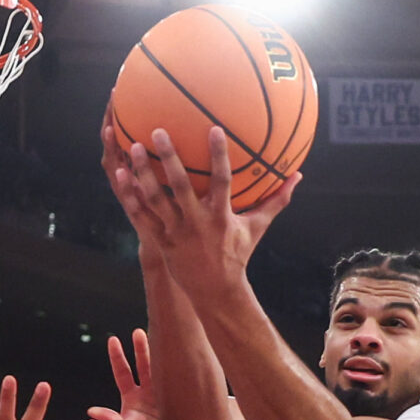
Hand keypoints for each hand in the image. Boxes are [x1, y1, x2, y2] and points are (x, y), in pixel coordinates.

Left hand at [88, 330, 175, 419]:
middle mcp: (146, 396)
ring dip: (161, 355)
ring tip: (163, 336)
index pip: (123, 373)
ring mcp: (163, 399)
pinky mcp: (178, 405)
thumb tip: (91, 410)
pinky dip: (181, 372)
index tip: (113, 339)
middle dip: (141, 348)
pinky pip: (179, 385)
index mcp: (131, 401)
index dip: (118, 357)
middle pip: (143, 366)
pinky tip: (186, 358)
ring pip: (162, 372)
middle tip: (139, 330)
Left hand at [108, 124, 297, 298]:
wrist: (215, 291)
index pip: (221, 180)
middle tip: (158, 131)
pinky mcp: (161, 241)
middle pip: (180, 187)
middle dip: (169, 158)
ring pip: (156, 200)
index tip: (213, 128)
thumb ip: (276, 200)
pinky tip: (120, 175)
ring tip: (132, 147)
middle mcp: (197, 223)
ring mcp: (176, 233)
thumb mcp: (257, 227)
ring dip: (143, 174)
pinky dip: (131, 197)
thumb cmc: (237, 253)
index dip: (218, 155)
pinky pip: (142, 217)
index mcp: (221, 216)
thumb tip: (298, 175)